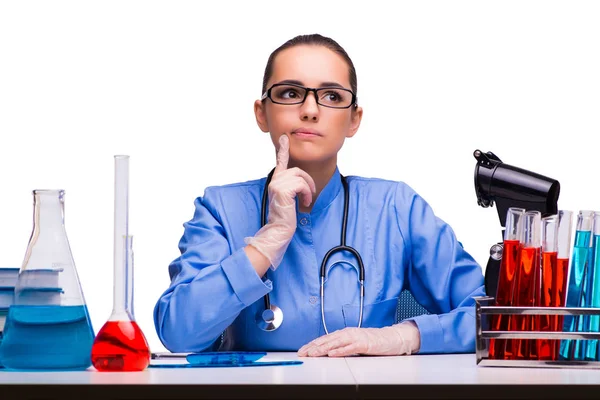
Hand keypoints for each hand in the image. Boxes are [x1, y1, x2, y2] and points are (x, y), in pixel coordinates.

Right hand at [244, 134, 315, 268]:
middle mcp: (275, 180)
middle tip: (310, 194)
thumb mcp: (290, 199)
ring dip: (308, 189)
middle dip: (308, 181)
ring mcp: (277, 184)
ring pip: (300, 176)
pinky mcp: (282, 189)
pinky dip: (307, 193)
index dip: (283, 149)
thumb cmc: (285, 218)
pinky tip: (304, 203)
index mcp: (276, 181)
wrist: (279, 230)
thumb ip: (293, 187)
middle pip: (297, 170)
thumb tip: (302, 182)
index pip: (280, 161)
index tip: (284, 138)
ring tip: (306, 200)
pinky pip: (301, 184)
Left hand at [297, 322, 420, 356]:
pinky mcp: (364, 343)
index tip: (302, 350)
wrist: (391, 338)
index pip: (325, 339)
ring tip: (313, 353)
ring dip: (323, 348)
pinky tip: (332, 354)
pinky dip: (340, 350)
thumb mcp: (354, 343)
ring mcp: (356, 337)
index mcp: (344, 333)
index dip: (312, 344)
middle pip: (327, 340)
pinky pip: (350, 347)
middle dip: (313, 347)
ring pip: (336, 343)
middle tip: (302, 353)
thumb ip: (342, 346)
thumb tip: (327, 352)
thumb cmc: (373, 342)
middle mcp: (348, 333)